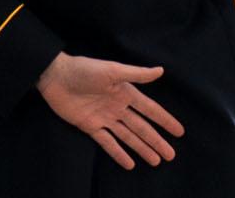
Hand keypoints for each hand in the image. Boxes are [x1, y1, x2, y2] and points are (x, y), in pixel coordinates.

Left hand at [36, 53, 183, 170]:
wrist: (54, 76)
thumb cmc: (83, 70)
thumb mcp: (111, 70)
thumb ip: (136, 74)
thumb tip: (160, 70)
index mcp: (123, 92)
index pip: (149, 109)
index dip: (164, 120)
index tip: (179, 132)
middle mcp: (116, 106)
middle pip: (141, 127)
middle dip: (156, 140)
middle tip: (171, 155)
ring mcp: (104, 117)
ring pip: (127, 136)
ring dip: (142, 148)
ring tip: (156, 160)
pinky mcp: (90, 126)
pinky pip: (107, 142)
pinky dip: (118, 153)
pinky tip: (130, 164)